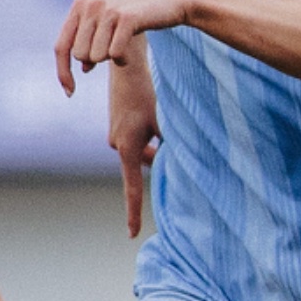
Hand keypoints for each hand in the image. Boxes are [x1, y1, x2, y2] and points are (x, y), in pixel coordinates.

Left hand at [54, 0, 197, 93]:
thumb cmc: (139, 13)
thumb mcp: (109, 23)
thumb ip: (92, 41)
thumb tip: (84, 69)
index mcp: (80, 4)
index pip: (61, 46)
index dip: (63, 72)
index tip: (70, 93)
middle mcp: (90, 5)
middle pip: (80, 55)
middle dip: (96, 61)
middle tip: (113, 49)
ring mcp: (108, 10)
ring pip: (96, 56)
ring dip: (112, 58)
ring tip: (124, 45)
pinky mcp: (127, 18)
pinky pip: (115, 54)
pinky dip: (123, 60)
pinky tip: (130, 52)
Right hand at [107, 53, 160, 239]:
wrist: (124, 65)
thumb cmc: (146, 92)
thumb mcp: (164, 119)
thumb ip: (172, 143)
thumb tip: (184, 163)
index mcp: (127, 148)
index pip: (131, 190)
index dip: (133, 213)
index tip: (132, 234)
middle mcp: (117, 145)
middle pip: (146, 165)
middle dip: (162, 160)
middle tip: (178, 146)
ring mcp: (116, 135)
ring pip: (144, 151)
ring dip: (158, 145)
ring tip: (165, 124)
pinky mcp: (118, 126)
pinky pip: (139, 141)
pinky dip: (152, 136)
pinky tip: (155, 115)